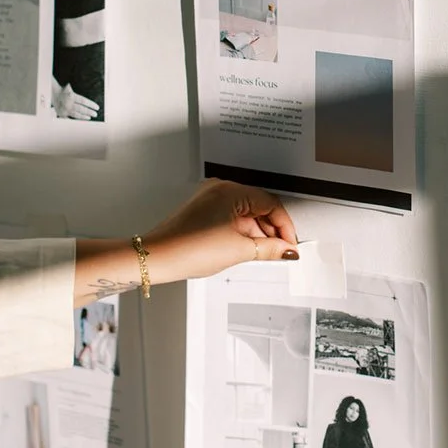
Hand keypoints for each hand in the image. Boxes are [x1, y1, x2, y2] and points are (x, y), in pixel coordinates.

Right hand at [53, 82, 99, 119]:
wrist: (52, 94)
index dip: (91, 105)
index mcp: (71, 96)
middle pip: (81, 109)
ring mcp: (65, 110)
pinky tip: (81, 120)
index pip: (84, 101)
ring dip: (84, 116)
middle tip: (95, 114)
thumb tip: (84, 92)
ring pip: (76, 115)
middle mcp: (68, 103)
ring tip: (89, 117)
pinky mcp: (61, 114)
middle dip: (89, 112)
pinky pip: (69, 119)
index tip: (97, 107)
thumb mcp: (69, 89)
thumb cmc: (63, 91)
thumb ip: (76, 92)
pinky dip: (75, 120)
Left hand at [145, 178, 298, 278]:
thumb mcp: (238, 250)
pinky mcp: (203, 209)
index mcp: (231, 191)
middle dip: (271, 230)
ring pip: (246, 212)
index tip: (290, 244)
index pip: (271, 203)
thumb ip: (270, 249)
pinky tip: (245, 247)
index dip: (285, 226)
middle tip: (280, 250)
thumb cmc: (187, 248)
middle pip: (259, 206)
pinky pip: (232, 216)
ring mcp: (210, 198)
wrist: (158, 257)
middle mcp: (220, 189)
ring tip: (262, 253)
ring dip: (257, 232)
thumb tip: (286, 249)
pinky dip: (242, 231)